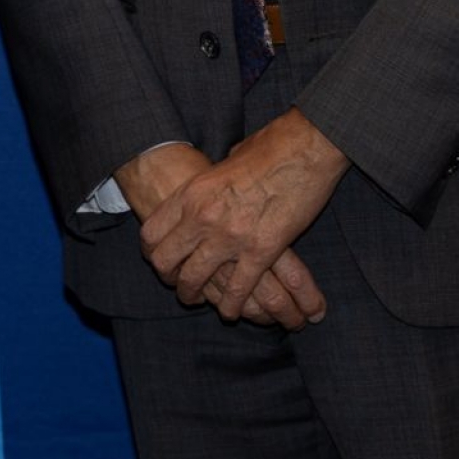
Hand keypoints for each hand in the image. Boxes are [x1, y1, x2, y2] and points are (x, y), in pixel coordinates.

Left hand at [137, 109, 347, 326]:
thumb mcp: (225, 162)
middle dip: (169, 278)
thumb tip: (212, 190)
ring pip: (195, 279)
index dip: (152, 252)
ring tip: (200, 300)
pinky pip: (237, 288)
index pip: (153, 232)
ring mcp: (229, 236)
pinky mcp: (261, 250)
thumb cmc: (270, 147)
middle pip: (166, 261)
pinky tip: (232, 311)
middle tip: (178, 285)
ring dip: (194, 295)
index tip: (160, 259)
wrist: (306, 148)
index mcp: (192, 193)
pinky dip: (233, 305)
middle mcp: (202, 217)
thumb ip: (213, 184)